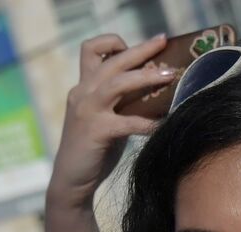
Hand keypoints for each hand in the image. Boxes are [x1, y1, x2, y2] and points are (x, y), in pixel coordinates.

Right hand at [47, 33, 175, 212]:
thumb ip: (120, 104)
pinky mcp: (96, 131)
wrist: (71, 181)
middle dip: (140, 49)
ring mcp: (87, 110)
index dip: (113, 42)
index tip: (136, 48)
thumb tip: (154, 93)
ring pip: (118, 82)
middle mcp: (82, 93)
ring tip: (169, 75)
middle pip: (112, 60)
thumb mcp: (105, 119)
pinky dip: (149, 123)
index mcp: (83, 87)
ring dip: (146, 76)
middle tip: (163, 41)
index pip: (91, 49)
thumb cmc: (93, 151)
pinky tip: (164, 125)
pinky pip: (128, 122)